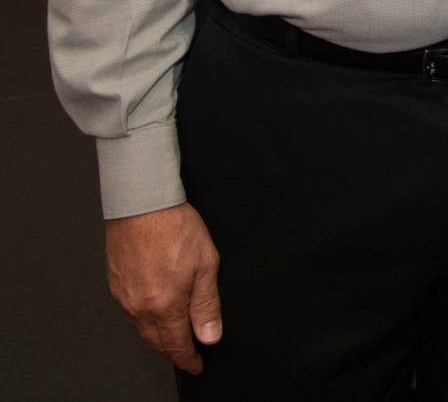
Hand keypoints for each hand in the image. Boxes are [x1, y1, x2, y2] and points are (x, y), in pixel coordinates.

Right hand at [105, 203, 220, 374]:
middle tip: (186, 355)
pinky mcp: (115, 286)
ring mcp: (124, 298)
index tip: (196, 364)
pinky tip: (151, 317)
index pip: (177, 345)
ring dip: (157, 339)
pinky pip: (129, 315)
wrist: (142, 205)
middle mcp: (140, 307)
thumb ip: (207, 304)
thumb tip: (209, 335)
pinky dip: (142, 323)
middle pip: (156, 342)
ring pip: (140, 331)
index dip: (188, 359)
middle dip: (172, 352)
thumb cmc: (175, 227)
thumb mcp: (206, 265)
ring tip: (171, 340)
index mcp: (165, 305)